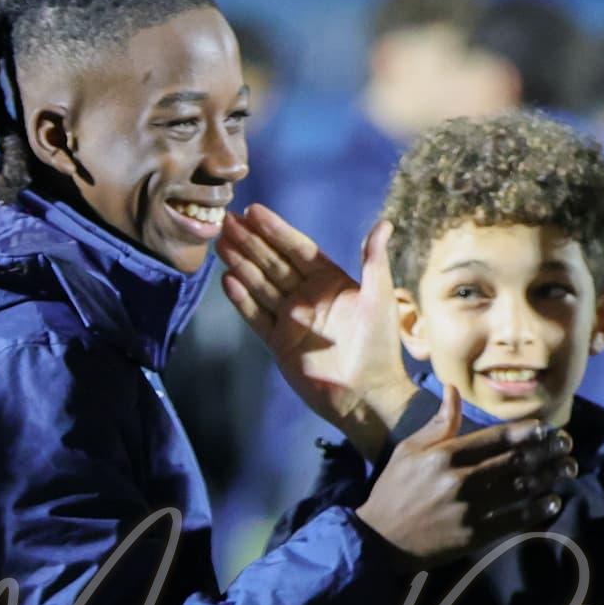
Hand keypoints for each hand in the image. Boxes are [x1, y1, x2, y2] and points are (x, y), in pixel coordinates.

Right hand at [217, 205, 413, 456]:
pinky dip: (242, 300)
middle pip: (273, 263)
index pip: (298, 248)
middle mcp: (307, 296)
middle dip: (250, 241)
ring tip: (220, 242)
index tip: (254, 211)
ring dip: (241, 263)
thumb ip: (374, 261)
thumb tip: (383, 223)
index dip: (276, 230)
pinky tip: (227, 280)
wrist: (366, 394)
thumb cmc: (379, 345)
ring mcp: (291, 319)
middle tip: (226, 220)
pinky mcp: (279, 342)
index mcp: (330, 281)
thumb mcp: (379, 297)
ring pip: (260, 285)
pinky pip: (256, 316)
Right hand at [354, 382, 573, 566]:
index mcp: (444, 455)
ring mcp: (467, 509)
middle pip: (513, 461)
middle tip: (567, 445)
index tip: (545, 429)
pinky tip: (552, 501)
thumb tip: (452, 389)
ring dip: (548, 477)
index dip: (525, 433)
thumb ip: (438, 423)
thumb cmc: (394, 491)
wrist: (379, 540)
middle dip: (545, 452)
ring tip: (568, 469)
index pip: (494, 438)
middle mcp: (459, 479)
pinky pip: (513, 519)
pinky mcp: (472, 535)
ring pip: (518, 489)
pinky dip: (536, 510)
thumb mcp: (409, 450)